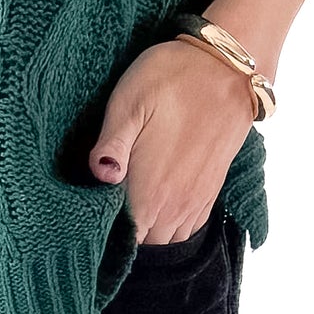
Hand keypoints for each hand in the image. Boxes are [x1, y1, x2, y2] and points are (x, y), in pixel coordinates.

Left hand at [88, 37, 255, 244]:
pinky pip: (188, 229)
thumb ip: (110, 145)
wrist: (226, 68)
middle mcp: (174, 206)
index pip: (122, 241)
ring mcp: (195, 201)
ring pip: (166, 241)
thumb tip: (98, 177)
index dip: (103, 237)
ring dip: (147, 233)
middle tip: (101, 213)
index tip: (87, 220)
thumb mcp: (128, 101)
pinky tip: (155, 206)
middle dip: (122, 238)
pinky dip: (169, 227)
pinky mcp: (210, 191)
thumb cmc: (169, 79)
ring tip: (127, 210)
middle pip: (142, 246)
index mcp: (149, 190)